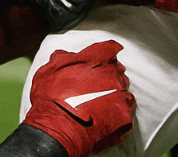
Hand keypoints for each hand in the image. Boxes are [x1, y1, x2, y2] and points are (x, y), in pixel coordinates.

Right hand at [0, 41, 134, 156]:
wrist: (58, 128)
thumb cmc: (52, 97)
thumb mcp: (50, 69)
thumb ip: (62, 57)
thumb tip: (66, 54)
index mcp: (98, 57)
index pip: (110, 49)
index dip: (105, 56)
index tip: (101, 63)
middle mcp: (113, 72)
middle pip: (117, 70)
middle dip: (109, 76)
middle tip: (97, 87)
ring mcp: (120, 93)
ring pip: (124, 88)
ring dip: (115, 93)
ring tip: (101, 102)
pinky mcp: (124, 115)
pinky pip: (127, 109)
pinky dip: (119, 111)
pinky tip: (106, 116)